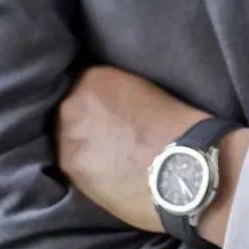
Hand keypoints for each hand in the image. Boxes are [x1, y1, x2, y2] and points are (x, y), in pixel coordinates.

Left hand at [55, 65, 214, 233]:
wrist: (181, 170)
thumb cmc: (176, 126)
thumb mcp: (146, 89)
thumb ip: (118, 90)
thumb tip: (110, 102)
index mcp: (94, 77)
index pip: (80, 77)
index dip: (93, 92)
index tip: (104, 102)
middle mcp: (72, 105)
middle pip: (69, 106)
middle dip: (83, 115)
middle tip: (104, 128)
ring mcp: (67, 140)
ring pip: (67, 135)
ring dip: (81, 140)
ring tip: (103, 151)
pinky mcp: (70, 171)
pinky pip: (71, 161)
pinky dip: (84, 162)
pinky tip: (103, 167)